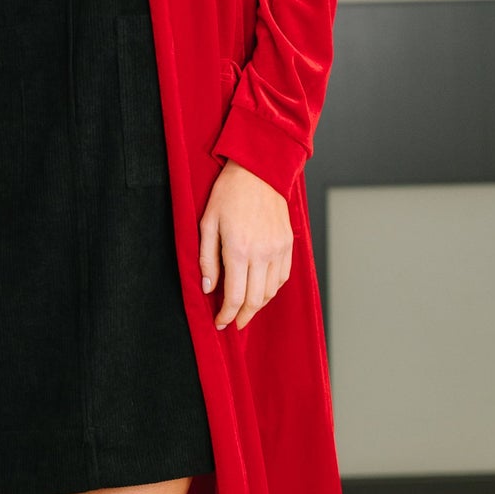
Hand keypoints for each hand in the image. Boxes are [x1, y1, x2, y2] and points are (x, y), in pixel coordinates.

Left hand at [197, 160, 292, 329]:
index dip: (226, 315)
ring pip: (271, 292)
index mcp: (238, 249)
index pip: (235, 297)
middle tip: (233, 323)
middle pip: (255, 300)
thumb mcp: (207, 224)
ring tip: (245, 309)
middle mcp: (262, 253)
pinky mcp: (288, 244)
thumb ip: (207, 259)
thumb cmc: (228, 194)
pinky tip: (261, 291)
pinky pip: (283, 277)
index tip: (220, 322)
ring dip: (258, 305)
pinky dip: (272, 290)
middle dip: (242, 317)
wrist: (258, 171)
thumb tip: (208, 289)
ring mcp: (278, 249)